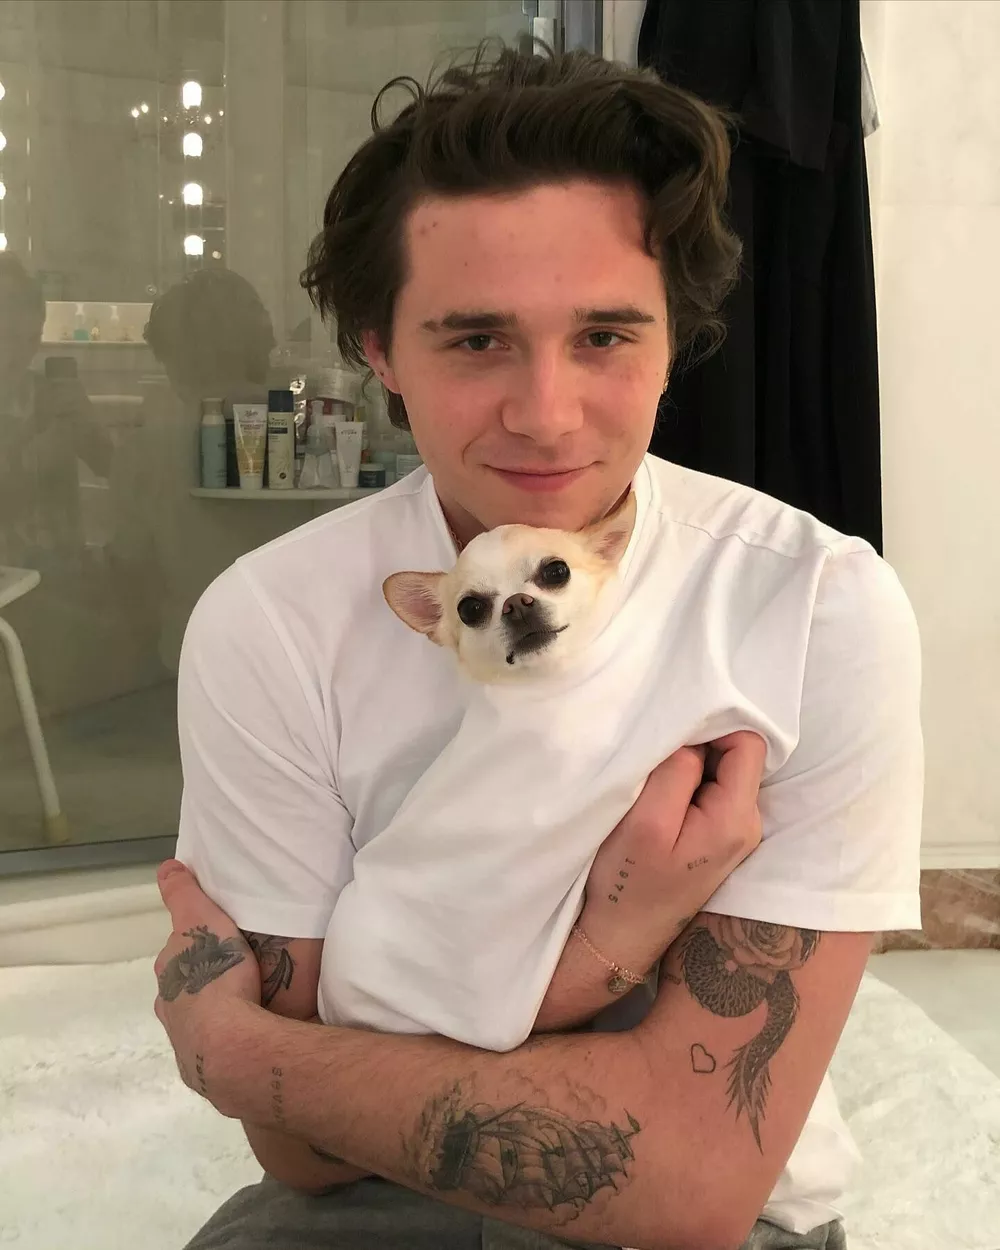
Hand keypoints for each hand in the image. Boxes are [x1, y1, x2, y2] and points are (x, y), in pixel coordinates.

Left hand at [152, 859, 260, 1111]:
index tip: (216, 942)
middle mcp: (169, 1009)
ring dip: (217, 1011)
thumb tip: (166, 867)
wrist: (230, 1045)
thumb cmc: (214, 975)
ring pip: (199, 1019)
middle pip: (183, 989)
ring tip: (248, 1002)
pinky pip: (219, 1045)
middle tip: (236, 970)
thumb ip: (183, 895)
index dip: (193, 946)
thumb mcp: (200, 920)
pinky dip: (231, 1036)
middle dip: (203, 980)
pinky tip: (250, 1032)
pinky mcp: (208, 1069)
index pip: (174, 956)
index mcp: (167, 976)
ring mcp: (186, 1041)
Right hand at [581, 731, 764, 964]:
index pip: (748, 743)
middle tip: (654, 762)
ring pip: (720, 772)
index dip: (711, 727)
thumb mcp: (646, 821)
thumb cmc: (628, 884)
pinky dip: (685, 785)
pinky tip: (656, 801)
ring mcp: (733, 834)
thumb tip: (693, 738)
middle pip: (736, 756)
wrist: (621, 938)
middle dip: (697, 747)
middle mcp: (747, 825)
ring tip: (651, 784)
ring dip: (687, 767)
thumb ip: (676, 771)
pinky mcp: (715, 839)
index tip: (670, 738)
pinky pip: (709, 792)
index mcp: (737, 819)